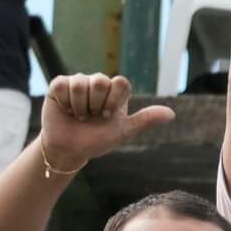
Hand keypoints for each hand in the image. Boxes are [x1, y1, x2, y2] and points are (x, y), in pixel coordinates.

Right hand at [40, 74, 174, 170]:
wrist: (71, 150)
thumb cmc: (98, 139)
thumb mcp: (124, 131)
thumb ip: (145, 119)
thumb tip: (172, 114)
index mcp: (115, 91)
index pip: (121, 82)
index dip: (113, 100)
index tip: (108, 115)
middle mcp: (98, 83)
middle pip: (100, 81)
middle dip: (96, 104)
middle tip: (92, 116)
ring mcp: (79, 82)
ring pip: (80, 83)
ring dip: (80, 106)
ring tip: (79, 115)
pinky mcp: (59, 85)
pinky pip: (63, 85)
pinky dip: (65, 103)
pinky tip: (66, 110)